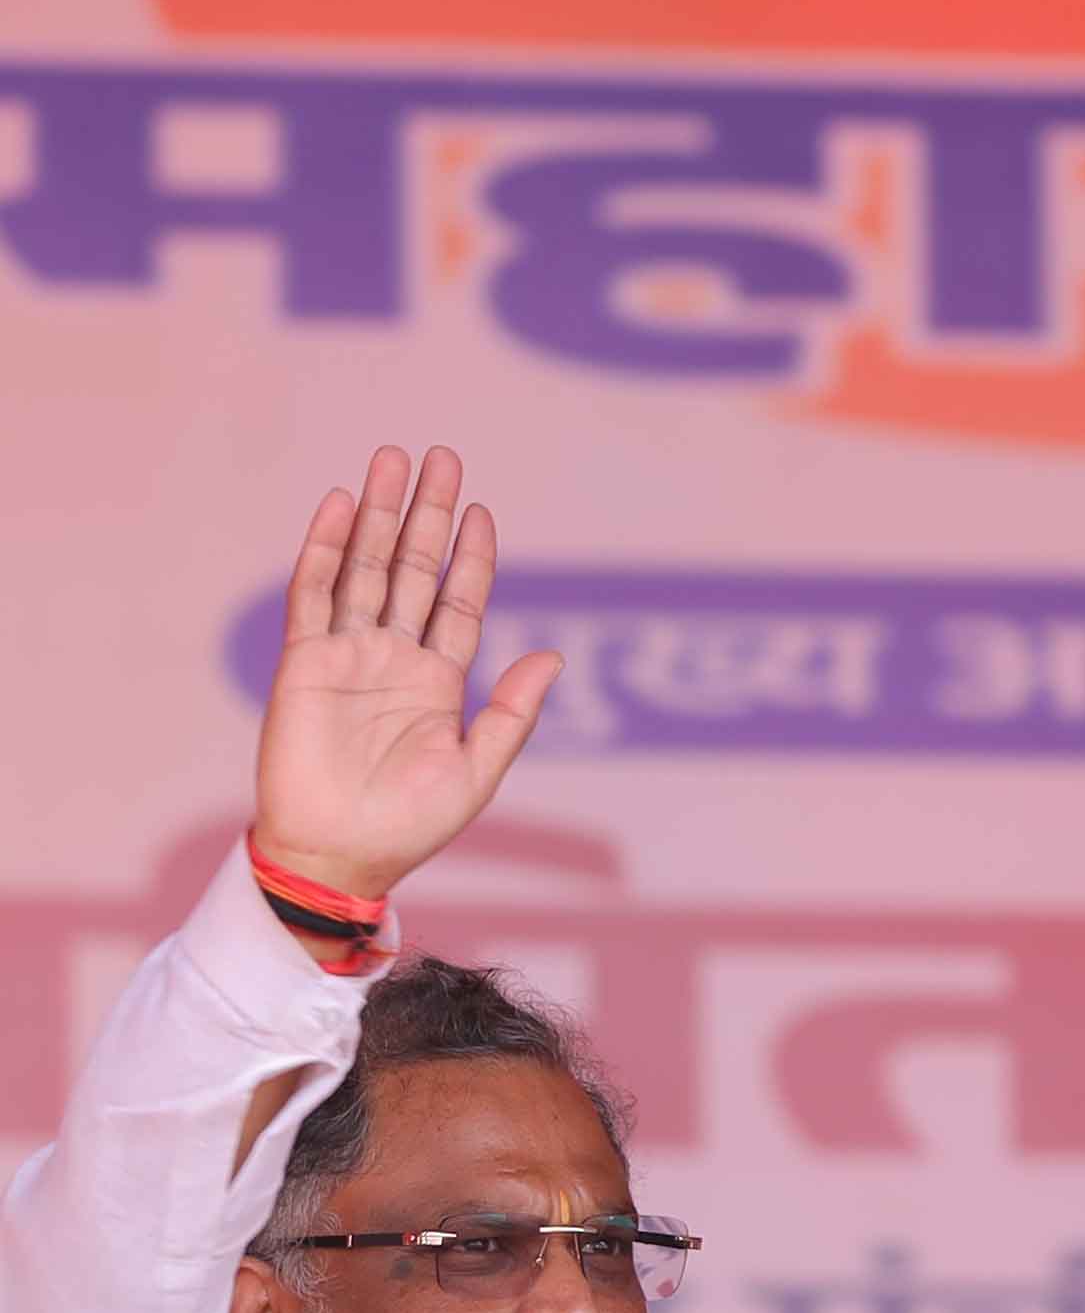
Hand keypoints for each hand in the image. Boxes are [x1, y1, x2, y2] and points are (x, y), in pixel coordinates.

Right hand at [249, 446, 560, 907]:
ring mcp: (347, 654)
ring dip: (376, 515)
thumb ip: (512, 713)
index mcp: (440, 681)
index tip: (481, 509)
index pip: (458, 602)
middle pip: (412, 569)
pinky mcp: (303, 661)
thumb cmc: (411, 825)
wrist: (341, 856)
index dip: (470, 556)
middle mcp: (394, 657)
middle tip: (439, 457)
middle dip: (424, 514)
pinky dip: (324, 549)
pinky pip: (314, 594)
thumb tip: (553, 654)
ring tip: (391, 460)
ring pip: (364, 568)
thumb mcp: (478, 769)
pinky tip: (338, 505)